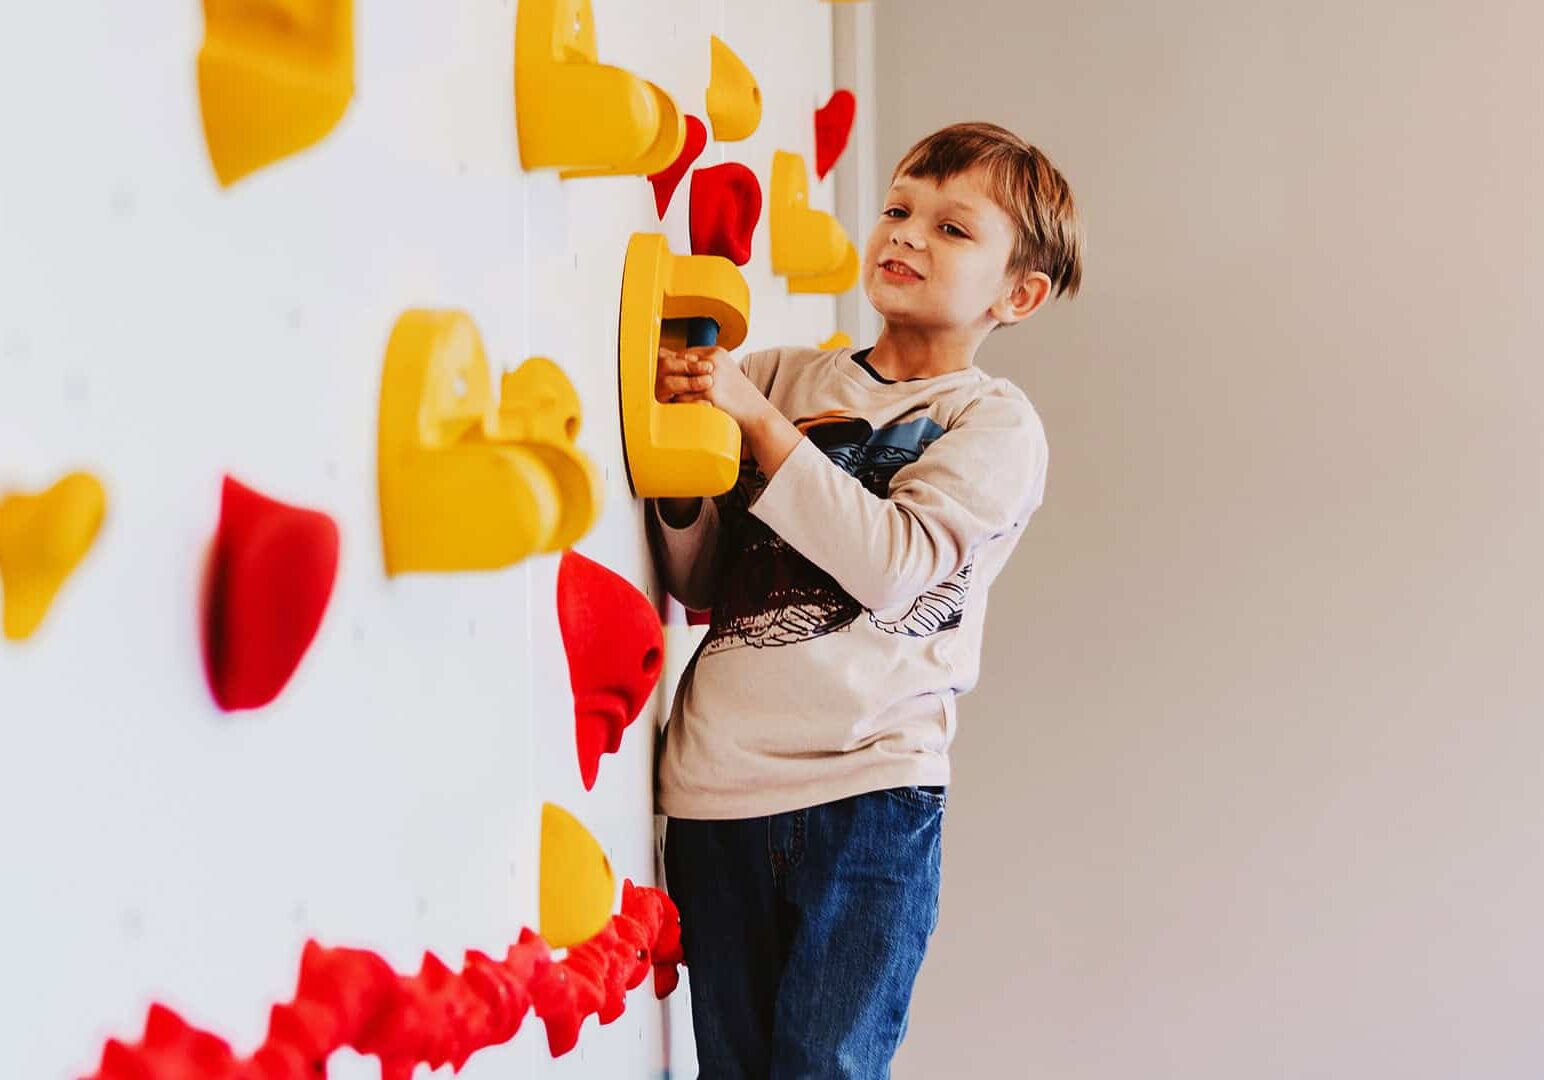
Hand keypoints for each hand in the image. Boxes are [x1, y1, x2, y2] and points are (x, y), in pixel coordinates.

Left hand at [656, 346, 770, 428]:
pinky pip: (683, 398)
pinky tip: (678, 408)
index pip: (685, 354)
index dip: (675, 365)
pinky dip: (678, 404)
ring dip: (673, 391)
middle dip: (671, 376)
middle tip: (662, 384)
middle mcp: (713, 361)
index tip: (668, 374)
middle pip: (679, 365)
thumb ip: (706, 366)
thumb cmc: (739, 395)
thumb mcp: (726, 371)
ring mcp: (710, 377)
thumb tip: (681, 365)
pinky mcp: (708, 394)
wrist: (755, 412)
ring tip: (669, 397)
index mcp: (717, 352)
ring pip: (678, 382)